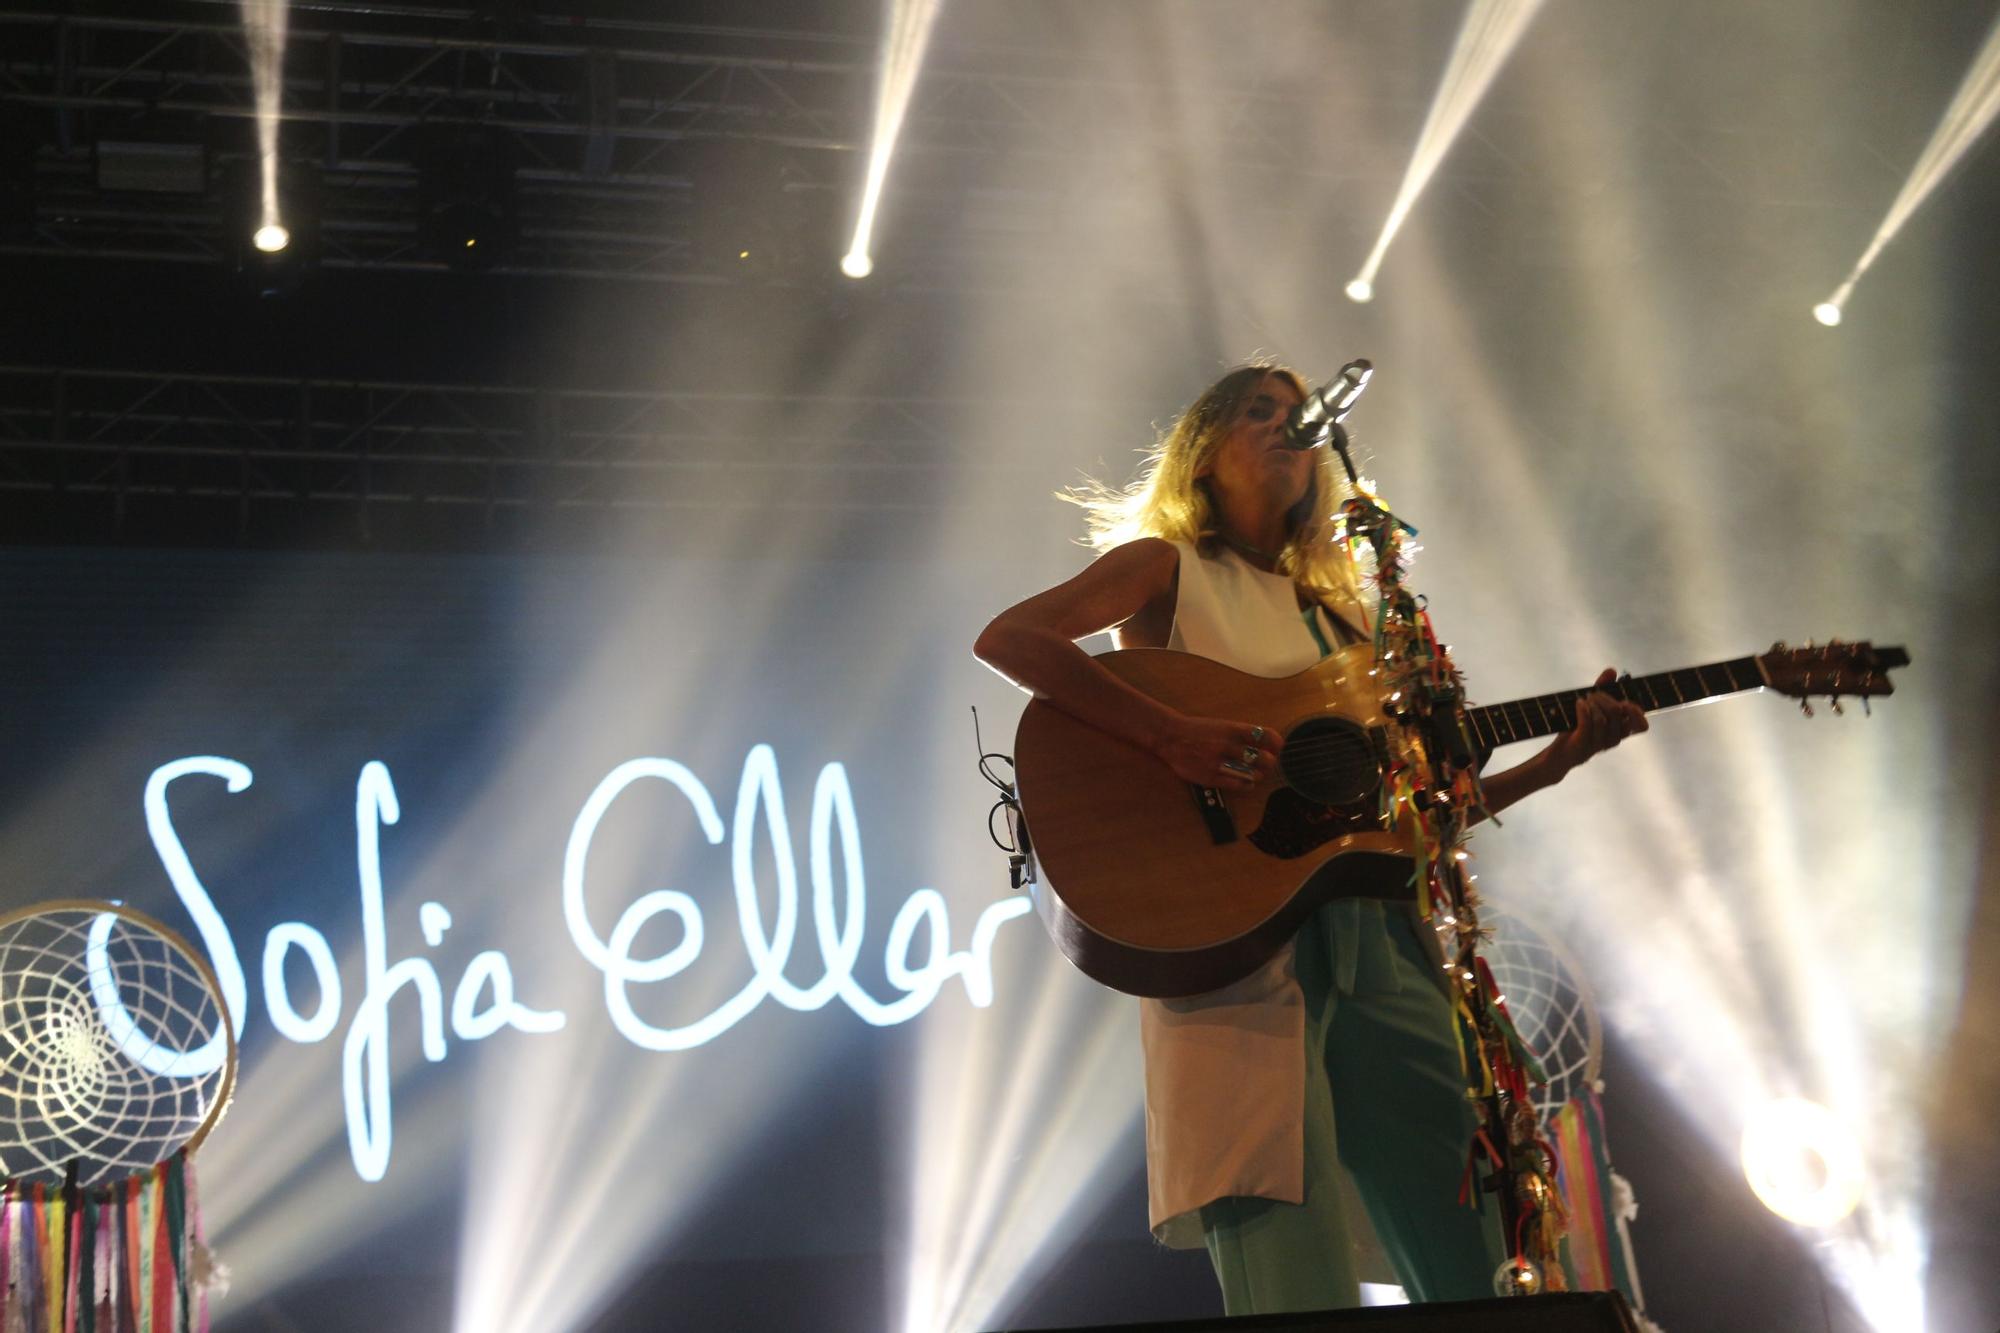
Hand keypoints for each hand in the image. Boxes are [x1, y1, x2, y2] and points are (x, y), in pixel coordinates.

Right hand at [1157, 715, 1282, 788]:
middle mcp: (1228, 745)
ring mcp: (1220, 762)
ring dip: (1258, 775)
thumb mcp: (1221, 725)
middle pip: (1263, 758)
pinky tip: (1247, 782)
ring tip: (1256, 774)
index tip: (1277, 747)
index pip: (1264, 735)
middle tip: (1268, 763)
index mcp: (1232, 729)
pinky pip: (1237, 785)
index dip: (1276, 743)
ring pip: (1252, 774)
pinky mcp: (1211, 777)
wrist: (1171, 737)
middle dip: (1270, 762)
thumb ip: (1241, 734)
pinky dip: (1247, 785)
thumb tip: (1263, 742)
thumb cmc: (1198, 730)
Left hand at [1546, 667, 1647, 776]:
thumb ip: (1603, 687)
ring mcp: (1600, 744)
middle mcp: (1614, 739)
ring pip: (1602, 717)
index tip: (1623, 701)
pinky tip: (1578, 703)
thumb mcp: (1593, 705)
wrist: (1561, 752)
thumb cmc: (1580, 727)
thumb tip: (1612, 670)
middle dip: (1603, 697)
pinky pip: (1587, 723)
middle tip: (1592, 694)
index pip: (1641, 726)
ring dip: (1591, 704)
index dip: (1636, 711)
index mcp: (1621, 731)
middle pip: (1617, 711)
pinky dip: (1582, 709)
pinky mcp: (1583, 744)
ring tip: (1583, 700)